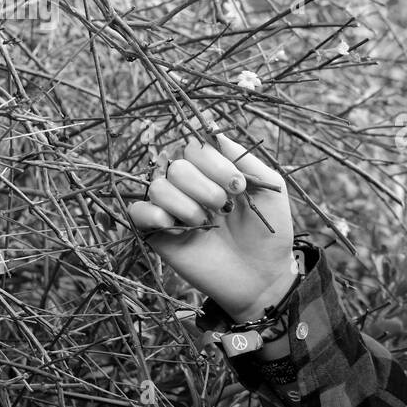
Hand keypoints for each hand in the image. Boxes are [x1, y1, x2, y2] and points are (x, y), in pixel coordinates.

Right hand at [128, 130, 295, 319]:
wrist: (262, 277)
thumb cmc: (268, 232)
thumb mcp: (269, 187)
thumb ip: (243, 157)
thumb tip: (212, 129)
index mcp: (212, 171)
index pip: (195, 146)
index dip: (213, 162)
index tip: (238, 186)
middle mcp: (188, 185)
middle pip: (176, 164)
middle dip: (203, 186)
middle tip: (223, 208)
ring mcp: (171, 209)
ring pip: (157, 186)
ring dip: (186, 204)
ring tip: (206, 222)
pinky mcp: (157, 234)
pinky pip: (137, 211)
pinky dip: (154, 214)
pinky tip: (177, 226)